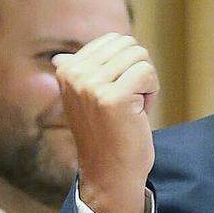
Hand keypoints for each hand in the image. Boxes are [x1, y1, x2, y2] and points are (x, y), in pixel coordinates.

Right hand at [54, 33, 158, 212]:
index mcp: (67, 69)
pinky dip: (152, 93)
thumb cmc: (108, 134)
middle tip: (128, 103)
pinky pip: (148, 73)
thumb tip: (60, 56)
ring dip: (146, 84)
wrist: (111, 173)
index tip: (116, 95)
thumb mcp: (87, 98)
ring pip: (141, 57)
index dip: (126, 66)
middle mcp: (74, 74)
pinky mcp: (113, 98)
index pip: (115, 40)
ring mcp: (91, 86)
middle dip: (138, 73)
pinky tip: (138, 114)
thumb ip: (80, 74)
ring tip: (131, 109)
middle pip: (130, 46)